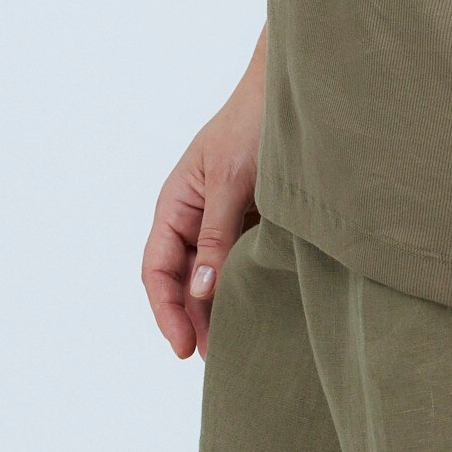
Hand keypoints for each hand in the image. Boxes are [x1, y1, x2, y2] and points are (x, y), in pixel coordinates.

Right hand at [140, 30, 265, 358]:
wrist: (294, 92)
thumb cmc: (253, 124)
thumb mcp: (232, 181)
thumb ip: (216, 235)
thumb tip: (202, 291)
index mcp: (176, 204)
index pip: (157, 269)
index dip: (166, 311)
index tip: (183, 347)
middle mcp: (195, 215)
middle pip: (184, 279)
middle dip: (194, 319)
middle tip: (214, 358)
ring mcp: (224, 217)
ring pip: (213, 274)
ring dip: (220, 307)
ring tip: (237, 344)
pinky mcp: (254, 218)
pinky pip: (241, 260)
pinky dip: (245, 284)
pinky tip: (261, 307)